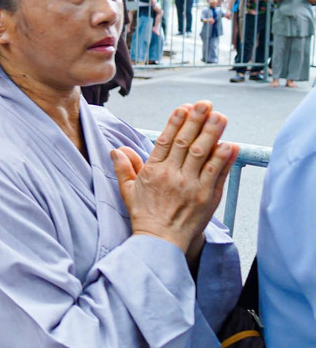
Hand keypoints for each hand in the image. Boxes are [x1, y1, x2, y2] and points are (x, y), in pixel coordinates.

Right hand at [111, 101, 236, 259]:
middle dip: (196, 121)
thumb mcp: (128, 191)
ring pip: (202, 154)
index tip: (183, 108)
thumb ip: (124, 167)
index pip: (165, 141)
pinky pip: (216, 174)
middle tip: (205, 104)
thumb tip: (117, 150)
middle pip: (185, 142)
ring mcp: (191, 186)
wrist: (160, 242)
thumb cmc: (144, 216)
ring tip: (220, 116)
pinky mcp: (207, 197)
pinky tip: (229, 144)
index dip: (175, 122)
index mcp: (153, 172)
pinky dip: (223, 159)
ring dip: (212, 133)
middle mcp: (172, 176)